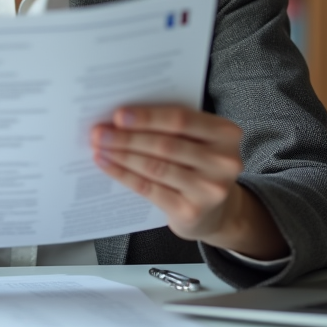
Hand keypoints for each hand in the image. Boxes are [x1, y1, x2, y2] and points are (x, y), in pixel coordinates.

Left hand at [90, 105, 285, 260]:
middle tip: (99, 132)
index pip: (181, 120)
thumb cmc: (198, 165)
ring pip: (155, 167)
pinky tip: (107, 165)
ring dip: (122, 156)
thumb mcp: (198, 140)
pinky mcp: (192, 211)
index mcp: (226, 134)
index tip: (119, 115)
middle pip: (165, 145)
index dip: (148, 118)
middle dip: (127, 138)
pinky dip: (124, 175)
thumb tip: (121, 118)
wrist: (216, 211)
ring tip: (99, 147)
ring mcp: (209, 189)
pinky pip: (150, 188)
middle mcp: (223, 162)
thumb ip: (172, 127)